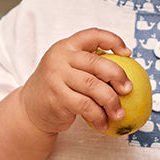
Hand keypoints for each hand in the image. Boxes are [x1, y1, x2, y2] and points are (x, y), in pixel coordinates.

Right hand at [19, 29, 135, 135]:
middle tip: (128, 89)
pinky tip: (104, 124)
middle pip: (97, 63)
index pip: (93, 35)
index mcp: (67, 46)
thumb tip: (127, 72)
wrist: (30, 108)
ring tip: (119, 114)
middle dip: (118, 76)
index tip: (128, 53)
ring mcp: (56, 76)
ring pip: (94, 87)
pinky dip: (99, 116)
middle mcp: (60, 58)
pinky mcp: (56, 97)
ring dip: (111, 102)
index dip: (113, 40)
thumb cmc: (58, 88)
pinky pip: (86, 106)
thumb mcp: (69, 69)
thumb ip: (90, 66)